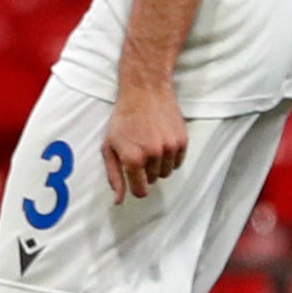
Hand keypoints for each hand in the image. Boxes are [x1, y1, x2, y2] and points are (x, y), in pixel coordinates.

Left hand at [103, 80, 187, 200]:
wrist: (145, 92)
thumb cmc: (123, 119)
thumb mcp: (109, 146)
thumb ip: (114, 176)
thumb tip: (119, 201)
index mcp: (133, 158)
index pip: (141, 190)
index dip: (137, 187)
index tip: (136, 180)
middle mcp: (153, 155)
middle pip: (153, 181)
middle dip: (145, 171)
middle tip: (139, 151)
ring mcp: (170, 148)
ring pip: (166, 173)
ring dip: (158, 165)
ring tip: (150, 145)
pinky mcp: (183, 141)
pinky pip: (178, 163)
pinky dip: (170, 157)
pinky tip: (161, 141)